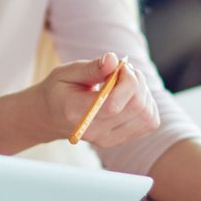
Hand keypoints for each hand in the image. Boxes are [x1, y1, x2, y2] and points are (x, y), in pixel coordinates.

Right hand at [34, 53, 158, 147]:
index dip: (127, 81)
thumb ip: (92, 67)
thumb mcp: (67, 72)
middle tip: (123, 70)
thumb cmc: (59, 90)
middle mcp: (94, 131)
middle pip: (136, 108)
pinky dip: (147, 104)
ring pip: (147, 116)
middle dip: (137, 82)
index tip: (119, 67)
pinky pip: (149, 122)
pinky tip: (130, 95)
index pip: (114, 105)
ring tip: (126, 82)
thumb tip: (113, 60)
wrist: (50, 116)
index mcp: (77, 113)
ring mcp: (108, 139)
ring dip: (144, 92)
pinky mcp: (119, 140)